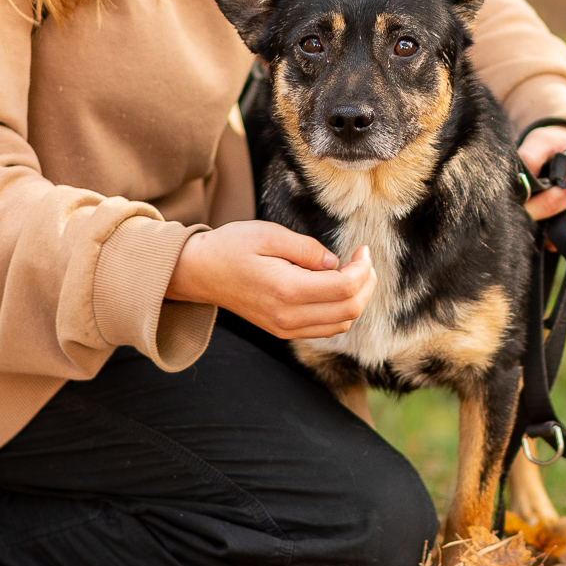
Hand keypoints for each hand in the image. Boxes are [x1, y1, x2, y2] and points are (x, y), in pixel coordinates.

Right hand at [165, 220, 374, 338]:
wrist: (200, 273)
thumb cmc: (232, 247)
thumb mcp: (269, 235)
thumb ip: (306, 249)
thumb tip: (335, 262)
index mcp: (286, 291)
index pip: (344, 289)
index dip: (363, 269)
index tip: (363, 249)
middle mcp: (288, 317)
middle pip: (349, 310)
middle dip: (366, 284)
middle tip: (364, 259)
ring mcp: (285, 328)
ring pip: (341, 324)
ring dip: (356, 299)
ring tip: (352, 271)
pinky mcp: (283, 331)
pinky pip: (325, 329)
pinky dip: (340, 311)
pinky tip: (334, 287)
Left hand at [518, 124, 565, 234]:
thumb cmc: (556, 149)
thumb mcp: (542, 142)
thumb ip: (530, 157)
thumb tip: (521, 181)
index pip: (558, 197)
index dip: (534, 207)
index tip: (517, 209)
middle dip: (542, 222)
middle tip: (523, 219)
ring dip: (553, 234)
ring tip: (538, 223)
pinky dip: (565, 241)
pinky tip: (552, 230)